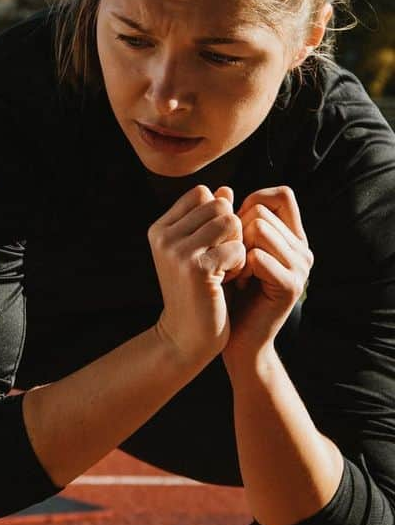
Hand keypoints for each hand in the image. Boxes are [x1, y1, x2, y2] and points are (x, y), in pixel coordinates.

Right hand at [148, 184, 245, 366]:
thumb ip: (210, 219)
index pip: (202, 194)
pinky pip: (238, 248)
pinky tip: (226, 282)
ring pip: (230, 222)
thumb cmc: (198, 291)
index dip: (218, 215)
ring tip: (224, 269)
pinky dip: (240, 265)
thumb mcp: (201, 250)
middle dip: (231, 230)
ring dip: (237, 246)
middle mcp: (163, 236)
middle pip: (219, 205)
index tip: (212, 244)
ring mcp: (177, 251)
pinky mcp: (197, 268)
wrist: (186, 336)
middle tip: (222, 258)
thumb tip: (225, 189)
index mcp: (159, 229)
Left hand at [224, 186, 312, 363]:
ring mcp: (301, 267)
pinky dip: (239, 266)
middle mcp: (303, 248)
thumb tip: (221, 188)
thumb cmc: (226, 291)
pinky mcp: (291, 285)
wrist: (232, 336)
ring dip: (236, 248)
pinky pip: (259, 256)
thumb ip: (231, 220)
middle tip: (230, 259)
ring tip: (232, 271)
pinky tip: (235, 283)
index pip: (280, 195)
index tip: (233, 229)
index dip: (251, 203)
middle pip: (263, 211)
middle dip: (237, 231)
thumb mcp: (228, 249)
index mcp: (292, 236)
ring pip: (260, 229)